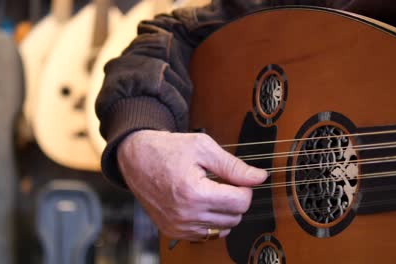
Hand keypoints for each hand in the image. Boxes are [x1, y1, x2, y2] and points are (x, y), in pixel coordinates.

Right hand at [117, 130, 267, 240]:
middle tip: (223, 182)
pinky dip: (211, 221)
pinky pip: (206, 235)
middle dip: (235, 199)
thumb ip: (233, 166)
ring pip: (223, 228)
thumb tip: (259, 177)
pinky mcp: (173, 231)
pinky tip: (202, 204)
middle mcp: (185, 215)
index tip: (238, 178)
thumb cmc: (167, 150)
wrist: (136, 159)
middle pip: (234, 217)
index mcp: (194, 193)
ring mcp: (178, 226)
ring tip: (211, 191)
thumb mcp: (203, 148)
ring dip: (224, 211)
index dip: (245, 188)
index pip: (241, 202)